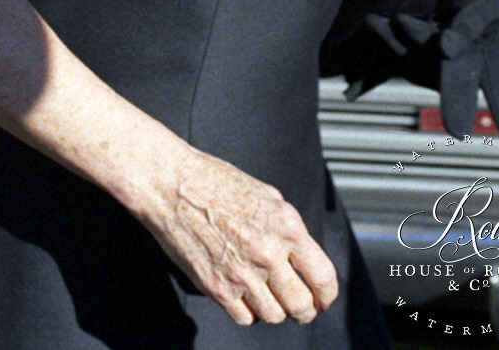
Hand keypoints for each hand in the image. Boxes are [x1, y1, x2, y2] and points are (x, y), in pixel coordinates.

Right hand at [142, 143, 338, 326]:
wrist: (171, 185)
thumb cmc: (213, 181)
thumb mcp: (265, 194)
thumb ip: (286, 227)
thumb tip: (300, 255)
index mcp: (286, 226)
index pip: (323, 277)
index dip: (327, 295)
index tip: (323, 298)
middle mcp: (267, 253)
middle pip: (301, 305)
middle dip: (304, 309)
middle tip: (298, 305)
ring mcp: (242, 273)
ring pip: (274, 316)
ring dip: (274, 309)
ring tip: (265, 294)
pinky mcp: (217, 288)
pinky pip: (244, 318)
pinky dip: (247, 311)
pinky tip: (242, 294)